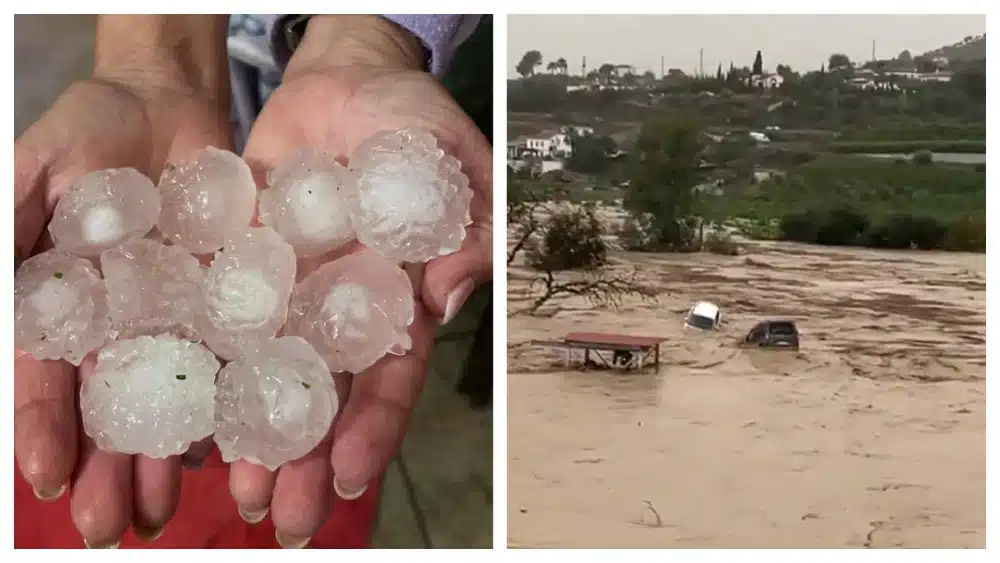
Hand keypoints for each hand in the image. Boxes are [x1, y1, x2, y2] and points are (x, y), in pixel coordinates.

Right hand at [14, 15, 231, 547]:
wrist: (164, 101)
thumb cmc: (82, 133)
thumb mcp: (27, 174)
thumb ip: (7, 231)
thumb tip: (0, 316)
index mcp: (61, 309)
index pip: (44, 378)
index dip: (42, 428)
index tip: (47, 480)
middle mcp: (118, 326)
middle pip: (111, 407)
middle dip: (110, 468)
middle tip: (116, 526)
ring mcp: (175, 318)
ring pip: (172, 397)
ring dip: (169, 456)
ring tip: (170, 510)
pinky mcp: (230, 299)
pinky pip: (233, 354)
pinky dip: (233, 399)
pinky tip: (236, 445)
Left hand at [228, 16, 492, 546]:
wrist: (347, 78)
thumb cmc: (418, 120)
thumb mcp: (464, 164)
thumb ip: (470, 230)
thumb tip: (446, 300)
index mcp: (397, 300)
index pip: (389, 376)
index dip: (371, 427)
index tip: (346, 478)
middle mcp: (339, 309)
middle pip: (322, 394)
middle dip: (303, 457)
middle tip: (278, 517)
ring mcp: (286, 290)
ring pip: (265, 372)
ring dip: (248, 432)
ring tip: (227, 487)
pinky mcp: (237, 260)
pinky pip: (215, 313)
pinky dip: (199, 360)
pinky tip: (176, 407)